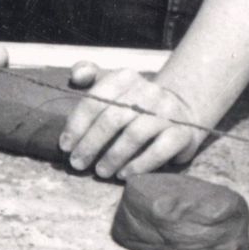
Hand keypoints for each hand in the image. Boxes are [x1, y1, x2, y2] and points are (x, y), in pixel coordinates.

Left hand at [58, 65, 207, 178]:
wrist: (182, 109)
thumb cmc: (135, 101)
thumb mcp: (114, 84)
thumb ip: (90, 75)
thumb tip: (75, 76)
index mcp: (125, 78)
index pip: (95, 101)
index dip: (77, 125)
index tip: (65, 146)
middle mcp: (148, 91)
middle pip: (112, 119)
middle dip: (91, 144)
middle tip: (77, 163)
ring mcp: (167, 111)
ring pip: (134, 135)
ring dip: (113, 157)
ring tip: (100, 172)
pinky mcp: (183, 133)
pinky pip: (159, 151)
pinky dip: (139, 165)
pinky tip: (124, 174)